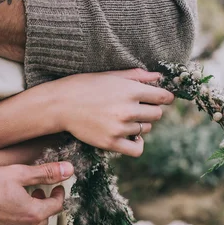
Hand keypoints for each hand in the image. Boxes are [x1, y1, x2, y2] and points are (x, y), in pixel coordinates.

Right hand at [0, 129, 74, 224]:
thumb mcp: (18, 173)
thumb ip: (45, 173)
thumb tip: (70, 170)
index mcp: (32, 215)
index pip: (56, 206)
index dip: (58, 194)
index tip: (56, 187)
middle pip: (42, 221)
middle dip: (42, 206)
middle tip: (36, 193)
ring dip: (27, 220)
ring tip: (19, 204)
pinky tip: (0, 215)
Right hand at [51, 68, 174, 156]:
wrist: (59, 105)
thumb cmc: (84, 86)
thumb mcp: (111, 75)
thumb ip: (137, 76)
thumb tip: (159, 77)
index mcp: (130, 90)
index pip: (162, 97)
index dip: (164, 97)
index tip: (159, 98)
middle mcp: (128, 109)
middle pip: (157, 114)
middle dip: (149, 110)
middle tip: (135, 108)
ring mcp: (120, 128)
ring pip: (145, 129)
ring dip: (139, 125)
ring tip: (122, 119)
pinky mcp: (111, 142)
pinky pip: (137, 149)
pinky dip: (137, 144)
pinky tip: (130, 137)